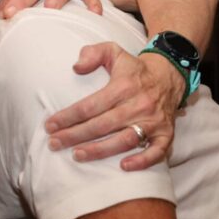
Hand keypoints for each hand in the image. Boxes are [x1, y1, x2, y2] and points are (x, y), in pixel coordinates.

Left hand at [43, 42, 183, 170]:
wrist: (169, 76)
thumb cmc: (133, 68)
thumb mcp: (113, 51)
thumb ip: (92, 53)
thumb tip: (76, 67)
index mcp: (124, 86)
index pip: (91, 105)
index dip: (68, 116)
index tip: (50, 125)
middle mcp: (139, 104)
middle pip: (103, 125)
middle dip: (75, 135)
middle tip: (54, 144)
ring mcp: (154, 121)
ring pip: (125, 140)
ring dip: (100, 150)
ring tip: (77, 156)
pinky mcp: (166, 133)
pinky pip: (157, 151)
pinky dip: (142, 161)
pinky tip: (123, 167)